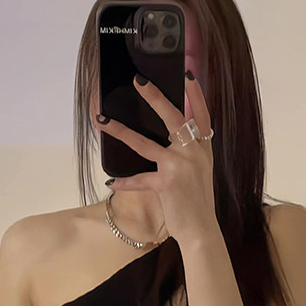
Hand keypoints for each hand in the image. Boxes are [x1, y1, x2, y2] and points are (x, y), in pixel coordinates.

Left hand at [96, 72, 219, 247]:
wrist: (202, 230)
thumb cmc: (197, 203)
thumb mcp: (199, 173)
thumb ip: (189, 154)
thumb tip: (170, 141)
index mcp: (203, 149)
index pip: (201, 115)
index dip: (196, 95)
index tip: (187, 75)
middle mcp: (193, 153)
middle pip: (174, 119)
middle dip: (155, 98)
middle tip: (138, 81)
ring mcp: (180, 167)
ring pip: (145, 144)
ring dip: (121, 131)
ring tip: (102, 120)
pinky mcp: (166, 183)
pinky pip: (139, 179)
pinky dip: (124, 182)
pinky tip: (111, 181)